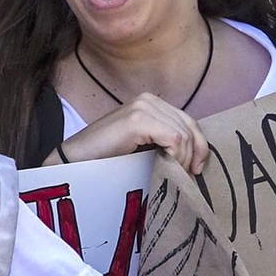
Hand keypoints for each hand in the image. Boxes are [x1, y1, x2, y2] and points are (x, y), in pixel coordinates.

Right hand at [60, 93, 208, 172]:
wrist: (76, 160)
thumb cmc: (107, 157)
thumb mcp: (143, 146)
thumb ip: (164, 141)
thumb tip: (196, 155)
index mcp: (150, 102)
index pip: (188, 121)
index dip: (199, 145)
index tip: (196, 169)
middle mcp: (148, 99)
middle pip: (189, 126)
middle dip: (194, 154)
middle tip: (187, 176)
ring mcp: (142, 106)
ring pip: (184, 134)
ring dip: (183, 159)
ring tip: (175, 174)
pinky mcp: (137, 119)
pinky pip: (173, 138)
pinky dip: (175, 156)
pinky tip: (167, 167)